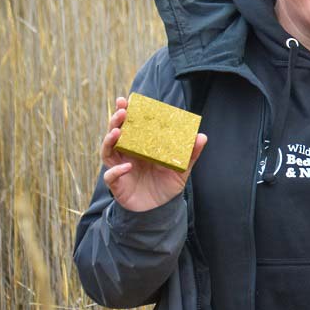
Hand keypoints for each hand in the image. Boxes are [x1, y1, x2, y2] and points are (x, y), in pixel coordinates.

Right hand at [100, 96, 207, 212]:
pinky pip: (111, 175)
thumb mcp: (181, 168)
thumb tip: (202, 136)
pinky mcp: (117, 184)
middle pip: (115, 134)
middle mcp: (127, 155)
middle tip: (121, 110)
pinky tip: (127, 166)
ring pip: (107, 151)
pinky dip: (117, 170)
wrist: (159, 210)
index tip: (126, 100)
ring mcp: (120, 168)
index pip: (130, 126)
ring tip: (117, 131)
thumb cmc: (167, 185)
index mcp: (140, 146)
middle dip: (115, 121)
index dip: (126, 113)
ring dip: (110, 140)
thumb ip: (190, 154)